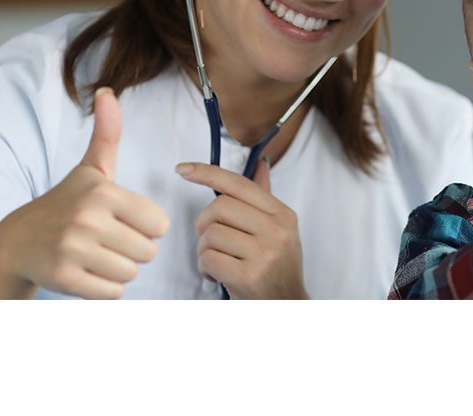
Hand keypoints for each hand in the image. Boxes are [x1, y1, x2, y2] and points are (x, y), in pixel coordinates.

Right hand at [0, 88, 169, 298]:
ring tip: (96, 254)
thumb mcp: (90, 169)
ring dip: (119, 269)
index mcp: (102, 192)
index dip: (146, 226)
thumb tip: (107, 92)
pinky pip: (112, 293)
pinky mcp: (63, 278)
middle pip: (148, 252)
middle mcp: (87, 219)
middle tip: (106, 240)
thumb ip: (107, 134)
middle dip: (133, 250)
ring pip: (131, 274)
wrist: (17, 241)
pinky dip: (104, 288)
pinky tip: (86, 272)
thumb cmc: (66, 203)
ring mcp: (72, 250)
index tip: (123, 220)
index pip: (159, 224)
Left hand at [175, 159, 307, 298]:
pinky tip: (217, 276)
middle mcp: (278, 230)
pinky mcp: (249, 275)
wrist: (288, 308)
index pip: (240, 184)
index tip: (183, 169)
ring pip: (211, 234)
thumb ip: (263, 200)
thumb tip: (260, 164)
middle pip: (219, 207)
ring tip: (218, 262)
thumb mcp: (278, 232)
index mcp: (283, 215)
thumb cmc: (277, 270)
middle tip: (210, 241)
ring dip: (204, 250)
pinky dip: (205, 268)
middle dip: (204, 224)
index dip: (208, 173)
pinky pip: (208, 258)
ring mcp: (265, 253)